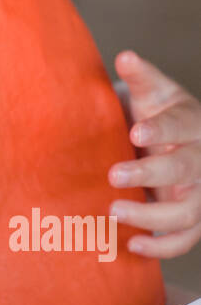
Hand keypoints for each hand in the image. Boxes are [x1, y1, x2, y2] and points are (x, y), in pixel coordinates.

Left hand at [108, 50, 200, 258]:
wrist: (162, 141)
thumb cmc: (154, 115)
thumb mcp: (151, 94)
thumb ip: (141, 78)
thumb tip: (126, 57)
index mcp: (192, 124)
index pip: (181, 126)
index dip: (161, 130)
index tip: (136, 131)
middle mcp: (200, 160)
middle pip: (186, 169)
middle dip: (151, 173)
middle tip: (114, 174)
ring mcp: (198, 193)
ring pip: (187, 212)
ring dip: (152, 216)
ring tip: (113, 211)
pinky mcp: (192, 220)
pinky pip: (184, 241)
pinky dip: (162, 248)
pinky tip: (133, 245)